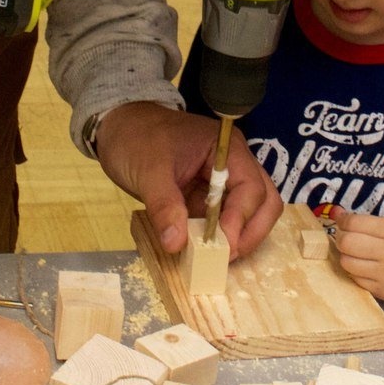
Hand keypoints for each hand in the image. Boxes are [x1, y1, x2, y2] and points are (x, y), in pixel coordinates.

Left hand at [93, 102, 283, 258]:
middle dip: (251, 231)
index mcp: (226, 148)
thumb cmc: (136, 138)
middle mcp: (233, 163)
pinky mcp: (208, 196)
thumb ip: (164, 206)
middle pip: (264, 200)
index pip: (251, 185)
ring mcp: (222, 181)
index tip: (223, 244)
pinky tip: (203, 251)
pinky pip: (224, 220)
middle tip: (225, 256)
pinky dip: (220, 237)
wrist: (120, 128)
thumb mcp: (148, 171)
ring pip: (251, 213)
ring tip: (214, 256)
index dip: (241, 218)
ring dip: (239, 236)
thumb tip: (177, 244)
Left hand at [330, 208, 383, 303]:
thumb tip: (336, 212)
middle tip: (346, 236)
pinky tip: (362, 266)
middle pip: (346, 243)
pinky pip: (355, 280)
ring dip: (345, 255)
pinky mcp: (383, 292)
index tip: (342, 219)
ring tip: (353, 252)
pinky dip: (354, 271)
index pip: (354, 223)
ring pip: (347, 263)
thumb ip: (364, 220)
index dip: (342, 220)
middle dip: (340, 237)